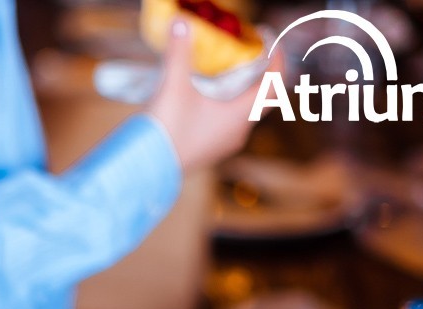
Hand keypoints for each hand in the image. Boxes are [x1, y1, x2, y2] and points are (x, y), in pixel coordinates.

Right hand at [145, 18, 284, 171]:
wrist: (144, 171)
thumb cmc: (166, 130)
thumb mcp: (173, 86)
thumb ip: (179, 52)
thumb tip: (180, 23)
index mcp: (239, 115)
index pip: (274, 85)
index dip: (278, 60)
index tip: (270, 42)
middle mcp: (238, 132)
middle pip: (262, 100)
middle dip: (259, 76)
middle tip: (250, 56)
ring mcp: (223, 145)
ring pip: (243, 115)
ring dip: (240, 94)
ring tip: (226, 77)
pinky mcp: (208, 153)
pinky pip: (227, 126)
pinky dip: (225, 109)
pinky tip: (205, 101)